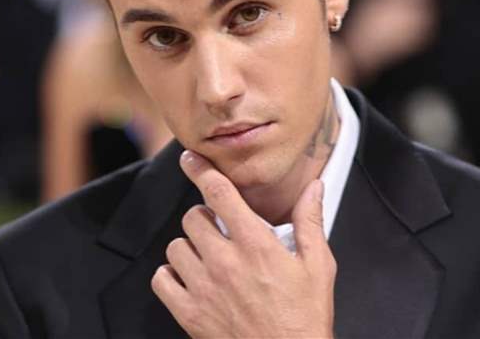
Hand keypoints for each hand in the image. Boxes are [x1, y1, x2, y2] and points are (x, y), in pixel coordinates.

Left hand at [151, 150, 335, 338]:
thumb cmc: (304, 319)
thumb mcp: (318, 268)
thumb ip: (310, 222)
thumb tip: (314, 187)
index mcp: (256, 245)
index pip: (219, 193)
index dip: (201, 169)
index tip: (191, 159)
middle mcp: (225, 262)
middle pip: (193, 217)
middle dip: (205, 218)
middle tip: (220, 231)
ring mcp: (203, 288)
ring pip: (176, 246)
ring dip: (190, 247)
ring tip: (209, 258)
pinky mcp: (189, 313)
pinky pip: (162, 278)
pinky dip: (171, 275)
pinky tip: (190, 279)